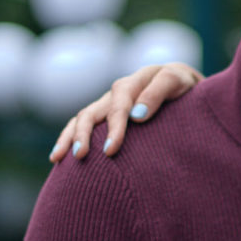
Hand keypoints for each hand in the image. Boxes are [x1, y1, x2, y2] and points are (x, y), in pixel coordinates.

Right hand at [48, 62, 203, 161]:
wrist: (180, 84)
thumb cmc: (182, 86)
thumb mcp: (177, 82)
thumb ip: (158, 93)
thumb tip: (136, 116)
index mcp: (132, 84)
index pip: (119, 107)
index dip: (114, 129)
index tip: (111, 151)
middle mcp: (115, 94)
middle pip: (91, 112)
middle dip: (83, 134)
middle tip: (81, 156)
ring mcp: (108, 104)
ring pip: (81, 119)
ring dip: (69, 137)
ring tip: (59, 158)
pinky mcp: (105, 115)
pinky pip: (82, 125)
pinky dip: (68, 138)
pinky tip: (58, 157)